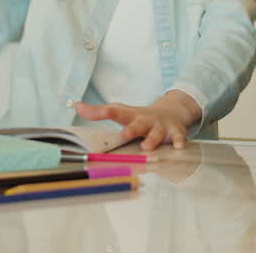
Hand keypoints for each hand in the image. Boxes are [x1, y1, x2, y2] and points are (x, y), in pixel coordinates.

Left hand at [75, 91, 201, 150]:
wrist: (171, 112)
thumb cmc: (140, 117)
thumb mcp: (121, 112)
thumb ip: (98, 112)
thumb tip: (76, 105)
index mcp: (131, 116)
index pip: (114, 112)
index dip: (100, 112)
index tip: (84, 110)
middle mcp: (145, 120)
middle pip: (137, 124)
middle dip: (132, 129)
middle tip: (125, 134)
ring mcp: (161, 126)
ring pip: (157, 133)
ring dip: (152, 139)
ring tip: (147, 147)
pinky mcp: (176, 132)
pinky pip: (179, 138)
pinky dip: (179, 142)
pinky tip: (179, 148)